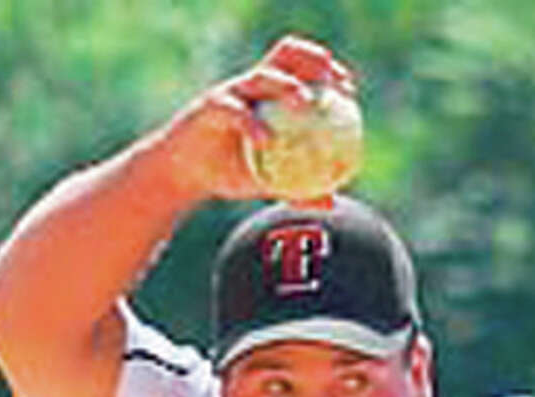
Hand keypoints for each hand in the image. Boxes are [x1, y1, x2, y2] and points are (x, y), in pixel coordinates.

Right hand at [151, 36, 357, 207]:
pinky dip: (252, 124)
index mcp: (269, 95)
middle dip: (311, 60)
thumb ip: (298, 188)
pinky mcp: (210, 106)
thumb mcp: (268, 183)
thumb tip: (331, 202)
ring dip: (287, 86)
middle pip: (285, 56)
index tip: (348, 89)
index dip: (326, 70)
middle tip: (332, 82)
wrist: (185, 176)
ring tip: (305, 103)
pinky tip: (267, 140)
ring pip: (262, 76)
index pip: (301, 69)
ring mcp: (231, 92)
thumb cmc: (229, 173)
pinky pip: (235, 111)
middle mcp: (252, 85)